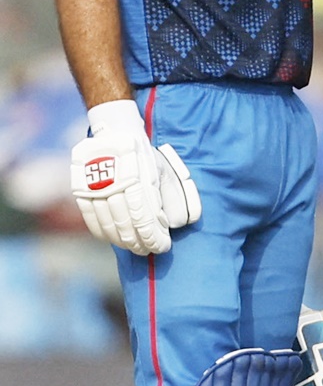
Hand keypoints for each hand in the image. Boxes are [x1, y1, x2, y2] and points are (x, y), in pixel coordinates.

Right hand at [70, 100, 199, 254]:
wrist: (114, 135)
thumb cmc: (144, 156)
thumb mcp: (163, 170)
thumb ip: (172, 195)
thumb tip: (178, 223)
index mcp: (137, 178)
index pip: (144, 219)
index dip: (153, 237)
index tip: (162, 247)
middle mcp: (114, 185)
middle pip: (126, 226)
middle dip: (140, 243)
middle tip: (150, 250)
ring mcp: (94, 190)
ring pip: (108, 226)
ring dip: (123, 242)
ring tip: (135, 247)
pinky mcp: (81, 192)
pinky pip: (92, 221)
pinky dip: (104, 234)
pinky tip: (115, 239)